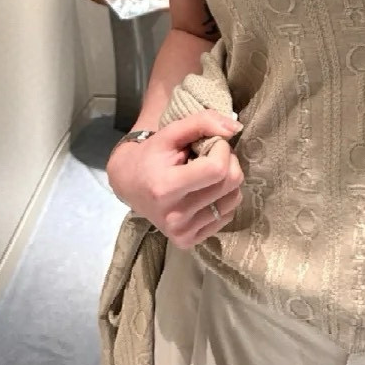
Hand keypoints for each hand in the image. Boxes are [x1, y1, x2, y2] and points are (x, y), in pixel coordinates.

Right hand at [107, 108, 244, 247]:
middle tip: (210, 156)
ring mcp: (182, 233)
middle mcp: (174, 216)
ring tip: (207, 173)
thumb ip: (202, 122)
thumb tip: (235, 128)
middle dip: (228, 161)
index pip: (217, 168)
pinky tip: (204, 191)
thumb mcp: (171, 132)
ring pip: (233, 200)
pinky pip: (227, 216)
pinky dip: (222, 199)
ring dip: (227, 180)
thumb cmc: (151, 154)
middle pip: (229, 184)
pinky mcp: (188, 241)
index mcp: (166, 188)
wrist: (129, 184)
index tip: (211, 143)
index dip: (222, 149)